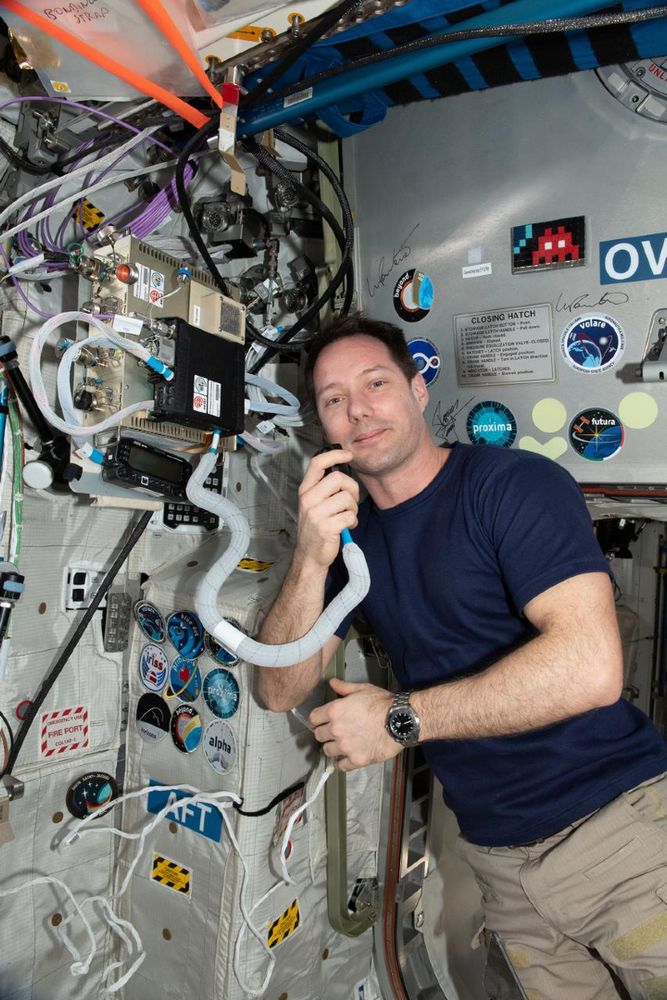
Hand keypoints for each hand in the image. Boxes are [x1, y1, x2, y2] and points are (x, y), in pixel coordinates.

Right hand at [295, 450, 358, 569]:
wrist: (309, 555)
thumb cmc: (315, 527)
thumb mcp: (312, 504)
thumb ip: (323, 488)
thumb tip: (344, 472)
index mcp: (305, 490)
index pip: (317, 463)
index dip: (334, 455)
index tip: (348, 454)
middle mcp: (308, 500)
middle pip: (338, 478)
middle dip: (352, 488)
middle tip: (351, 501)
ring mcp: (316, 514)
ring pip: (347, 498)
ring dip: (353, 508)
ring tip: (347, 516)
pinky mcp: (326, 528)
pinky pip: (350, 516)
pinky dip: (353, 522)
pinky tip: (346, 526)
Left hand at [308, 677, 402, 771]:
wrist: (401, 720)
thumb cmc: (383, 704)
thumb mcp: (363, 689)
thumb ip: (344, 687)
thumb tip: (332, 683)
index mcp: (335, 711)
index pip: (313, 718)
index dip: (318, 719)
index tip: (322, 721)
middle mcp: (336, 729)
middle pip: (318, 735)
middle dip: (324, 733)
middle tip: (333, 732)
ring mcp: (346, 746)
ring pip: (327, 751)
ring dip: (332, 747)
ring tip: (341, 744)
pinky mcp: (356, 759)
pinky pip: (341, 766)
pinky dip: (342, 763)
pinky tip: (346, 758)